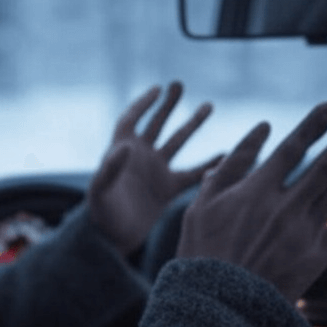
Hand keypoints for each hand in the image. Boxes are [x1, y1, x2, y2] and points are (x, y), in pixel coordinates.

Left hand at [88, 82, 222, 255]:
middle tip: (179, 85)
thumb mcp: (100, 192)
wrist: (112, 240)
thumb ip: (110, 168)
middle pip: (156, 123)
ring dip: (191, 124)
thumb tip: (126, 147)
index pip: (131, 119)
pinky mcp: (168, 189)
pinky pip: (192, 173)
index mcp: (121, 151)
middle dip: (168, 105)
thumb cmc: (101, 215)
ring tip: (209, 105)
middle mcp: (140, 157)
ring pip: (177, 142)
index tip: (157, 89)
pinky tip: (226, 154)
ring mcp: (156, 172)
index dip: (142, 104)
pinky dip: (208, 164)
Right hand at [176, 101, 326, 302]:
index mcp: (254, 191)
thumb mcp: (200, 207)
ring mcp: (304, 231)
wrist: (218, 308)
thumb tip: (259, 133)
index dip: (314, 125)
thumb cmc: (202, 256)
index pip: (293, 148)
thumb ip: (229, 168)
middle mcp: (285, 206)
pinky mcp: (317, 255)